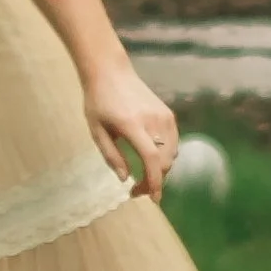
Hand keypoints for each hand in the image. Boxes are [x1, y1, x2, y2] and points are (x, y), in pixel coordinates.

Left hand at [83, 56, 178, 200]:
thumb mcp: (96, 130)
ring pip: (172, 153)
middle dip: (155, 181)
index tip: (153, 199)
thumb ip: (111, 156)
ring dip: (161, 169)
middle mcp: (152, 120)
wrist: (110, 71)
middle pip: (164, 160)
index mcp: (132, 124)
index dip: (154, 181)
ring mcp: (164, 115)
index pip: (151, 158)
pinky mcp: (168, 113)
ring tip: (144, 176)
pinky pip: (173, 142)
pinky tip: (152, 160)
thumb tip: (125, 179)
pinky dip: (166, 156)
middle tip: (137, 190)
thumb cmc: (98, 101)